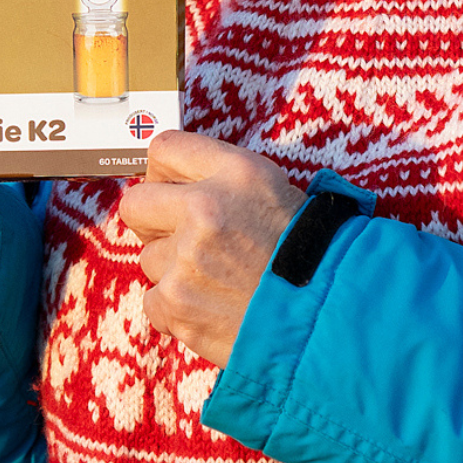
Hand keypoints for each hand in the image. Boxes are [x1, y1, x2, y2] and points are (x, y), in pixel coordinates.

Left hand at [118, 131, 306, 366]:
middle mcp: (206, 208)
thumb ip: (221, 177)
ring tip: (217, 278)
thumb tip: (172, 181)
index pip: (165, 148)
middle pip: (136, 203)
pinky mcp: (176, 304)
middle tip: (181, 235)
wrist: (327, 313)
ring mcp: (186, 260)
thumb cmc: (305, 251)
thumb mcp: (273, 189)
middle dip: (153, 219)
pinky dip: (177, 307)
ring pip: (149, 257)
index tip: (171, 188)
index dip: (164, 171)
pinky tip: (212, 305)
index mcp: (236, 172)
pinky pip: (153, 300)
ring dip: (174, 268)